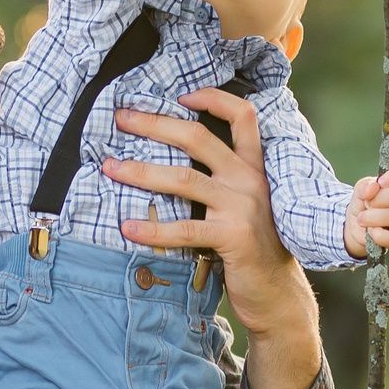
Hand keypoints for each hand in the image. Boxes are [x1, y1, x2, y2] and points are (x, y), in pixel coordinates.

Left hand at [107, 91, 322, 388]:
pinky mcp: (233, 238)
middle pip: (197, 137)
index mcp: (254, 167)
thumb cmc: (255, 246)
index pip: (242, 116)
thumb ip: (226, 179)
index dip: (212, 98)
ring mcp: (242, 207)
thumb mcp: (248, 203)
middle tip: (120, 118)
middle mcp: (250, 180)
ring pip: (183, 179)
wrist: (278, 293)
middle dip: (155, 123)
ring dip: (141, 170)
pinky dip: (152, 228)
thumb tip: (176, 159)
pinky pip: (184, 230)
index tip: (179, 95)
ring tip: (110, 168)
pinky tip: (126, 227)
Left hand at [342, 160, 388, 259]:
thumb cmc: (366, 201)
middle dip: (380, 199)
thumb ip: (365, 186)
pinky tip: (371, 231)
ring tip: (361, 218)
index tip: (381, 182)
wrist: (357, 224)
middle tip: (367, 203)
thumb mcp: (361, 189)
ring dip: (373, 217)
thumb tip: (372, 188)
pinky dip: (379, 235)